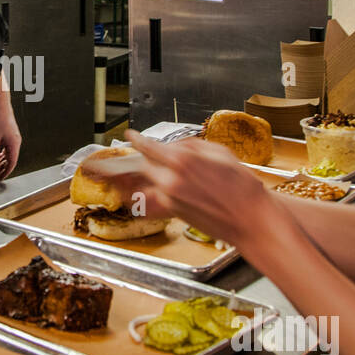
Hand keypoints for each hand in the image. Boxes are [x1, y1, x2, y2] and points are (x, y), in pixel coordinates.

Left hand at [0, 91, 20, 179]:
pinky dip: (1, 153)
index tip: (0, 178)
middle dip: (2, 167)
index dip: (6, 172)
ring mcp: (13, 137)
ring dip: (1, 160)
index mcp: (14, 144)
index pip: (12, 163)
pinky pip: (6, 147)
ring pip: (8, 153)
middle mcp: (16, 141)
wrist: (0, 103)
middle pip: (11, 159)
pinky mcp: (9, 134)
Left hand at [104, 130, 274, 246]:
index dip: (137, 140)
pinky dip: (134, 200)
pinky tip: (125, 197)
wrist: (251, 218)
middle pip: (140, 166)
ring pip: (137, 187)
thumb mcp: (220, 153)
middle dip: (126, 160)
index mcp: (183, 160)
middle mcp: (171, 180)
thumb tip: (175, 146)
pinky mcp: (173, 212)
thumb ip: (192, 146)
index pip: (150, 147)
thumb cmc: (242, 186)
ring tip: (104, 176)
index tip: (130, 136)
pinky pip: (147, 204)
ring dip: (119, 181)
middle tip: (112, 158)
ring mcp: (170, 198)